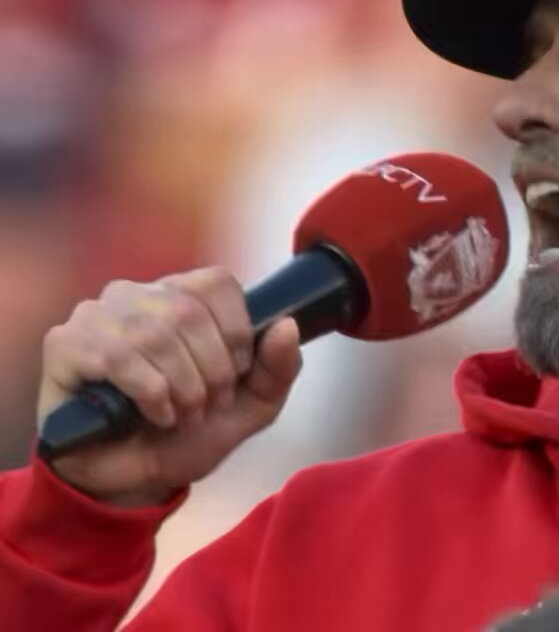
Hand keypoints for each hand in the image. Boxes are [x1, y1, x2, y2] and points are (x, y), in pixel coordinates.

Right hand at [37, 267, 301, 506]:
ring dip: (182, 387)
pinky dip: (149, 394)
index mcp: (181, 296)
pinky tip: (154, 415)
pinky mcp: (65, 344)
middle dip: (211, 371)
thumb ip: (278, 368)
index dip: (235, 334)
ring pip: (155, 334)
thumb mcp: (251, 407)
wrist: (135, 479)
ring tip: (183, 416)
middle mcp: (137, 294)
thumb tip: (288, 325)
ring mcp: (97, 315)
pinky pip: (116, 356)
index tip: (235, 375)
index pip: (217, 284)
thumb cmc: (189, 433)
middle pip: (189, 311)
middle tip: (207, 406)